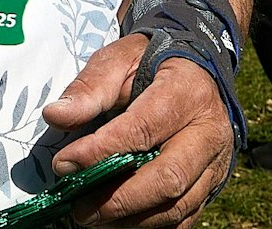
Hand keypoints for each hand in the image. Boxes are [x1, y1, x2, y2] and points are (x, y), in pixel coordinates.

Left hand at [42, 36, 234, 228]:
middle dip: (120, 199)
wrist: (193, 71)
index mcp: (187, 92)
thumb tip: (56, 116)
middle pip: (169, 177)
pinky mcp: (211, 185)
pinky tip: (117, 221)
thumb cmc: (151, 64)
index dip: (102, 151)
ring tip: (92, 216)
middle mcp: (209, 132)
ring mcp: (215, 163)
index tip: (64, 163)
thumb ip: (90, 87)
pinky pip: (184, 218)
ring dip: (131, 219)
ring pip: (178, 206)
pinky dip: (148, 224)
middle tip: (80, 207)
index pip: (143, 129)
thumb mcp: (120, 60)